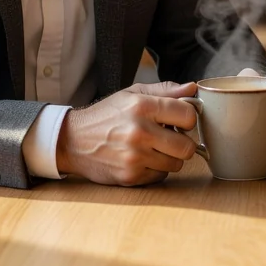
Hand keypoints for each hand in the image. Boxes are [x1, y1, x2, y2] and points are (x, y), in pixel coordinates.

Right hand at [56, 81, 199, 185]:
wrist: (72, 141)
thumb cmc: (106, 115)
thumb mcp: (132, 94)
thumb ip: (165, 90)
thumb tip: (193, 89)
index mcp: (143, 106)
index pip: (188, 116)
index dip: (188, 119)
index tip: (180, 120)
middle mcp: (140, 132)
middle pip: (187, 147)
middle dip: (183, 142)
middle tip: (170, 137)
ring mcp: (134, 157)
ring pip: (176, 164)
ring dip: (169, 157)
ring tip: (154, 147)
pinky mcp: (130, 176)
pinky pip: (160, 176)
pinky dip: (156, 169)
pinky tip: (142, 159)